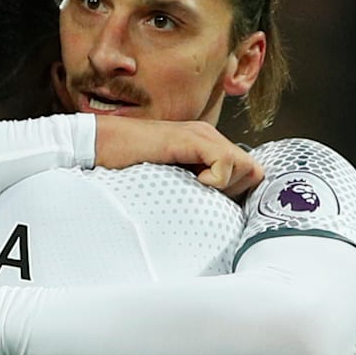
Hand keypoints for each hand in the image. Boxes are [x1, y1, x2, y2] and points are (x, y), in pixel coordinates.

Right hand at [93, 118, 263, 198]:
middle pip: (254, 171)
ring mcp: (203, 136)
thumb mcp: (169, 182)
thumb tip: (211, 218)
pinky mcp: (193, 139)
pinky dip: (216, 179)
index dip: (237, 194)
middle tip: (208, 198)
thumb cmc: (128, 168)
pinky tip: (192, 182)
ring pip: (246, 167)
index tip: (214, 205)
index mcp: (207, 148)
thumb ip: (192, 190)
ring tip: (197, 189)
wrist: (101, 146)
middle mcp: (210, 139)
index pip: (248, 173)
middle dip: (238, 192)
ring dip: (228, 186)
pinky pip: (226, 162)